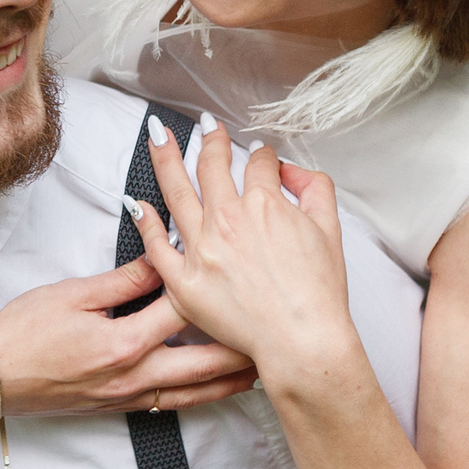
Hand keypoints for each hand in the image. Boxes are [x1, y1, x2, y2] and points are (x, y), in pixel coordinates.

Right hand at [0, 261, 257, 412]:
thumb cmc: (24, 331)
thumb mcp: (73, 294)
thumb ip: (125, 279)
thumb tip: (163, 257)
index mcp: (124, 343)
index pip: (183, 313)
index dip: (213, 291)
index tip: (239, 275)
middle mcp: (133, 376)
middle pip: (205, 363)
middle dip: (243, 348)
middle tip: (276, 332)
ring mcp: (128, 397)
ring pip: (195, 393)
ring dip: (231, 380)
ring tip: (264, 367)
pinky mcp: (120, 407)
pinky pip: (173, 405)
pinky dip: (201, 396)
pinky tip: (217, 388)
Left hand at [137, 115, 358, 379]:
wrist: (302, 341)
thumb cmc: (318, 294)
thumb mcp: (330, 230)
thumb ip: (314, 188)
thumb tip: (290, 170)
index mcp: (264, 205)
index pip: (258, 164)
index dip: (262, 155)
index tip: (260, 155)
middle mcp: (227, 221)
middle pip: (211, 166)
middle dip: (210, 140)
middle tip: (206, 127)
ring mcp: (202, 251)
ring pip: (176, 192)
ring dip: (165, 158)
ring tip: (156, 136)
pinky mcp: (184, 282)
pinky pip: (156, 246)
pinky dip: (145, 221)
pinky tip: (138, 203)